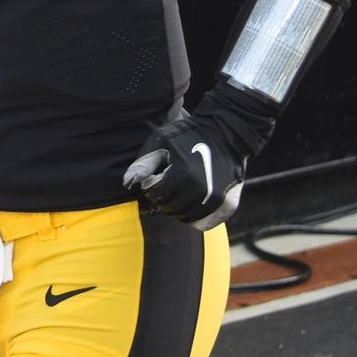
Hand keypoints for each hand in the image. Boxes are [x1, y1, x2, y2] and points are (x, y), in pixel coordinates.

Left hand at [123, 83, 275, 229]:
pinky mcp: (228, 205)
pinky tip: (191, 202)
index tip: (159, 174)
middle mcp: (201, 192)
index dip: (151, 184)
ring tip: (180, 189)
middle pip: (170, 208)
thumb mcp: (161, 141)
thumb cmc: (188, 134)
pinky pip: (204, 223)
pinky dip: (194, 217)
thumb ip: (144, 163)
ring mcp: (216, 201)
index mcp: (182, 176)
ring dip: (178, 207)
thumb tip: (128, 183)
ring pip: (186, 217)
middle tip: (169, 182)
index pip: (155, 194)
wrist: (225, 133)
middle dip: (163, 197)